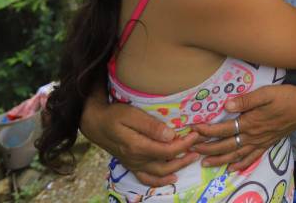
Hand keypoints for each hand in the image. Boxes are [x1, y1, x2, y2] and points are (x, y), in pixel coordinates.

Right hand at [80, 96, 200, 186]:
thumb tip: (170, 135)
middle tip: (199, 146)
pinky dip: (160, 181)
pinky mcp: (131, 165)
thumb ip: (150, 126)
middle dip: (185, 156)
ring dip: (178, 168)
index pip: (167, 150)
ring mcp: (134, 164)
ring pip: (159, 174)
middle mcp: (136, 159)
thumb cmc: (114, 115)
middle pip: (167, 164)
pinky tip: (172, 178)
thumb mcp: (131, 114)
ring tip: (192, 158)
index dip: (184, 144)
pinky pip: (146, 179)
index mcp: (138, 146)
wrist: (95, 123)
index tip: (196, 133)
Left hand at [191, 84, 295, 171]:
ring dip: (219, 160)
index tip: (194, 130)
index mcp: (251, 123)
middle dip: (208, 148)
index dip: (208, 131)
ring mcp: (261, 142)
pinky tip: (232, 168)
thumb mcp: (266, 93)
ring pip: (236, 155)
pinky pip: (252, 158)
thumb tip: (226, 105)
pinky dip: (240, 165)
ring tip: (205, 164)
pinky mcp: (268, 143)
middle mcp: (253, 136)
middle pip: (226, 145)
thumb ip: (246, 100)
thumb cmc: (287, 97)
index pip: (224, 129)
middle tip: (192, 149)